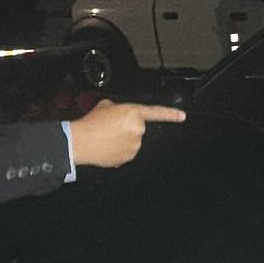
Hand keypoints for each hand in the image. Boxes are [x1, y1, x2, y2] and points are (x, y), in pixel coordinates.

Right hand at [69, 100, 185, 167]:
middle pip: (137, 128)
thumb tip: (118, 112)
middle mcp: (137, 129)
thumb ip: (119, 107)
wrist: (80, 141)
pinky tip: (107, 146)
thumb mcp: (105, 105)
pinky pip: (126, 152)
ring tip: (106, 137)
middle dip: (127, 127)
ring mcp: (134, 145)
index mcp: (133, 113)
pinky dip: (118, 150)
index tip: (182, 116)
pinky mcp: (128, 157)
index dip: (171, 114)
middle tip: (111, 127)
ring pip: (132, 141)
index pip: (157, 113)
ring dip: (123, 139)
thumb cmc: (91, 122)